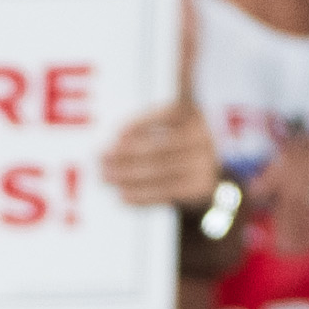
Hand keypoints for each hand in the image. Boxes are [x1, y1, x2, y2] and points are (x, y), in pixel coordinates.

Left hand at [104, 99, 220, 211]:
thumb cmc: (174, 149)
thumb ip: (144, 129)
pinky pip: (166, 192)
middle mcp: (203, 137)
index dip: (141, 123)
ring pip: (159, 171)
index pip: (167, 114)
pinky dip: (142, 195)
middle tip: (102, 159)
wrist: (206, 178)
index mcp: (193, 114)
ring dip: (128, 175)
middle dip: (125, 155)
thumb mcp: (168, 129)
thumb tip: (110, 144)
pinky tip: (124, 194)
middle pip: (158, 147)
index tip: (116, 134)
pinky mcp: (201, 188)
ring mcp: (205, 164)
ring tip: (107, 177)